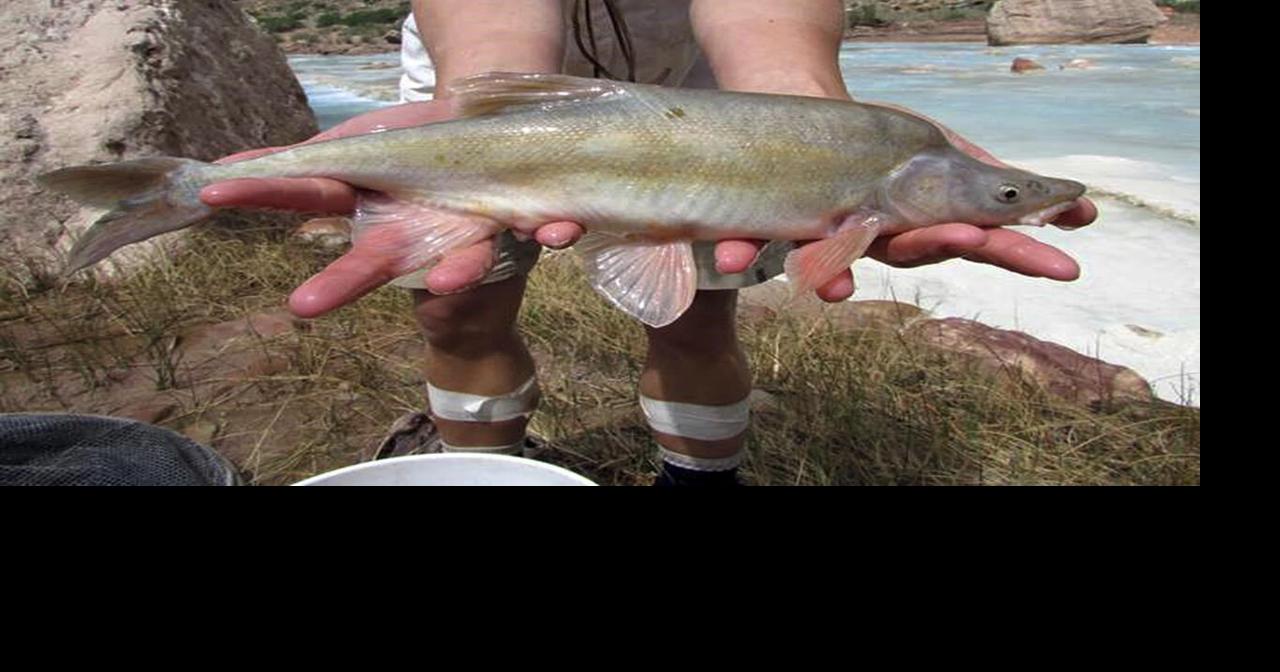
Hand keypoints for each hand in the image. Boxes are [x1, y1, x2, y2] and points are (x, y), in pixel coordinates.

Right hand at [200, 101, 584, 316]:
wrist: (497, 127)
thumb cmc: (418, 143)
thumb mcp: (360, 146)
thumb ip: (303, 164)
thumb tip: (221, 168)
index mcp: (370, 205)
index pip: (309, 198)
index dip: (265, 199)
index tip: (213, 193)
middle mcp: (415, 228)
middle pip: (376, 257)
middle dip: (344, 280)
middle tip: (304, 303)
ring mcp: (468, 229)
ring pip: (461, 258)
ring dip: (457, 270)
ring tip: (447, 279)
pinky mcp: (523, 217)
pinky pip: (543, 228)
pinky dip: (552, 229)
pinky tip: (558, 228)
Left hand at [710, 108, 1097, 302]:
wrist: (794, 98)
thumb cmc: (871, 140)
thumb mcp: (936, 153)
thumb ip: (987, 181)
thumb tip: (1074, 204)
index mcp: (917, 225)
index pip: (973, 242)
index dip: (1017, 253)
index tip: (1063, 260)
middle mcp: (870, 237)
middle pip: (906, 250)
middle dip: (940, 243)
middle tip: (974, 234)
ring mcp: (819, 229)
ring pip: (827, 259)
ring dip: (834, 269)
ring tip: (837, 283)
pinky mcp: (765, 218)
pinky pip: (750, 240)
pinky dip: (742, 249)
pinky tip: (733, 259)